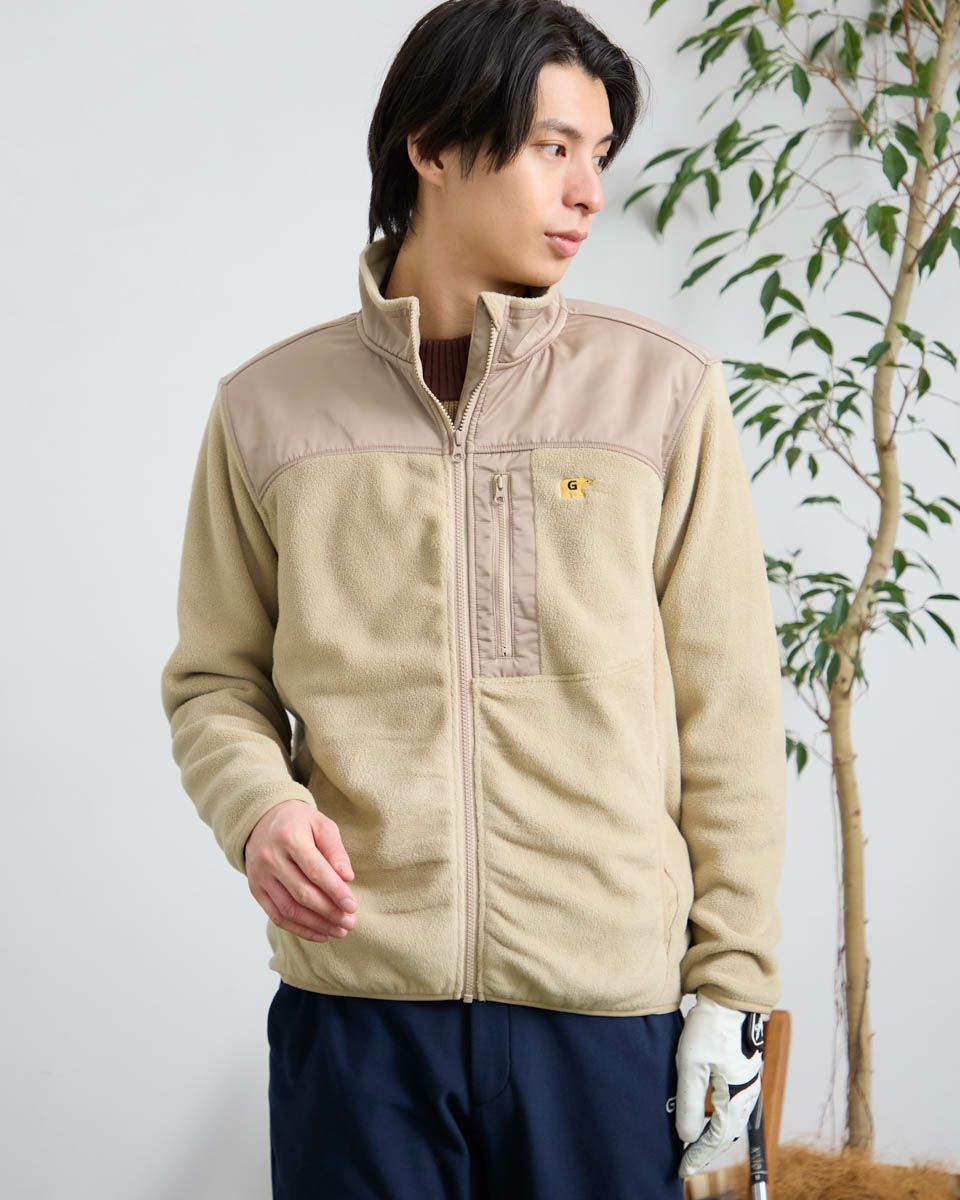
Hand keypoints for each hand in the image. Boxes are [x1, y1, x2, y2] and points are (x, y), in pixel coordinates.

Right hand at [243, 800, 358, 943]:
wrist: (263, 819)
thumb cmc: (299, 823)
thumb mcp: (321, 825)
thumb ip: (335, 850)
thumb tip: (347, 877)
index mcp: (289, 837)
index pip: (315, 871)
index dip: (335, 891)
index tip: (353, 906)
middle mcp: (270, 857)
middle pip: (302, 893)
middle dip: (329, 912)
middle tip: (350, 923)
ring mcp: (260, 875)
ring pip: (289, 909)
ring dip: (316, 925)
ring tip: (339, 931)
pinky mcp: (255, 889)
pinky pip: (276, 916)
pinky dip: (299, 929)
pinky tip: (320, 934)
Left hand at [674, 993, 763, 1178]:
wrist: (729, 997)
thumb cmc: (710, 1028)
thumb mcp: (692, 1065)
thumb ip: (690, 1103)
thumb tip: (687, 1137)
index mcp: (736, 1097)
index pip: (717, 1139)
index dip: (699, 1156)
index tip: (682, 1170)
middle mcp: (747, 1094)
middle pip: (728, 1134)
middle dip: (708, 1150)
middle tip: (687, 1162)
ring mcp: (748, 1082)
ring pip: (732, 1120)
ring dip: (715, 1136)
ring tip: (695, 1143)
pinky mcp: (744, 1071)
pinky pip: (733, 1105)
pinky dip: (720, 1118)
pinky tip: (708, 1114)